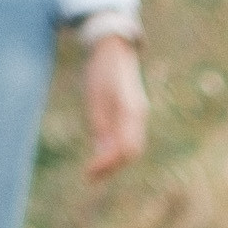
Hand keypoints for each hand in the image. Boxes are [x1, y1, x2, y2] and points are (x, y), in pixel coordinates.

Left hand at [83, 36, 147, 179]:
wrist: (114, 50)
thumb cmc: (101, 70)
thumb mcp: (94, 98)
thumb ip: (100, 127)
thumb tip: (101, 156)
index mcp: (130, 110)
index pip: (125, 148)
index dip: (107, 164)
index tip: (89, 172)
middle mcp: (139, 115)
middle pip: (132, 152)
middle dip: (112, 167)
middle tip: (90, 177)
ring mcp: (139, 115)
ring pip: (132, 148)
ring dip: (114, 162)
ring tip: (93, 172)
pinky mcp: (134, 115)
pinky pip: (129, 139)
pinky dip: (116, 152)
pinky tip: (100, 157)